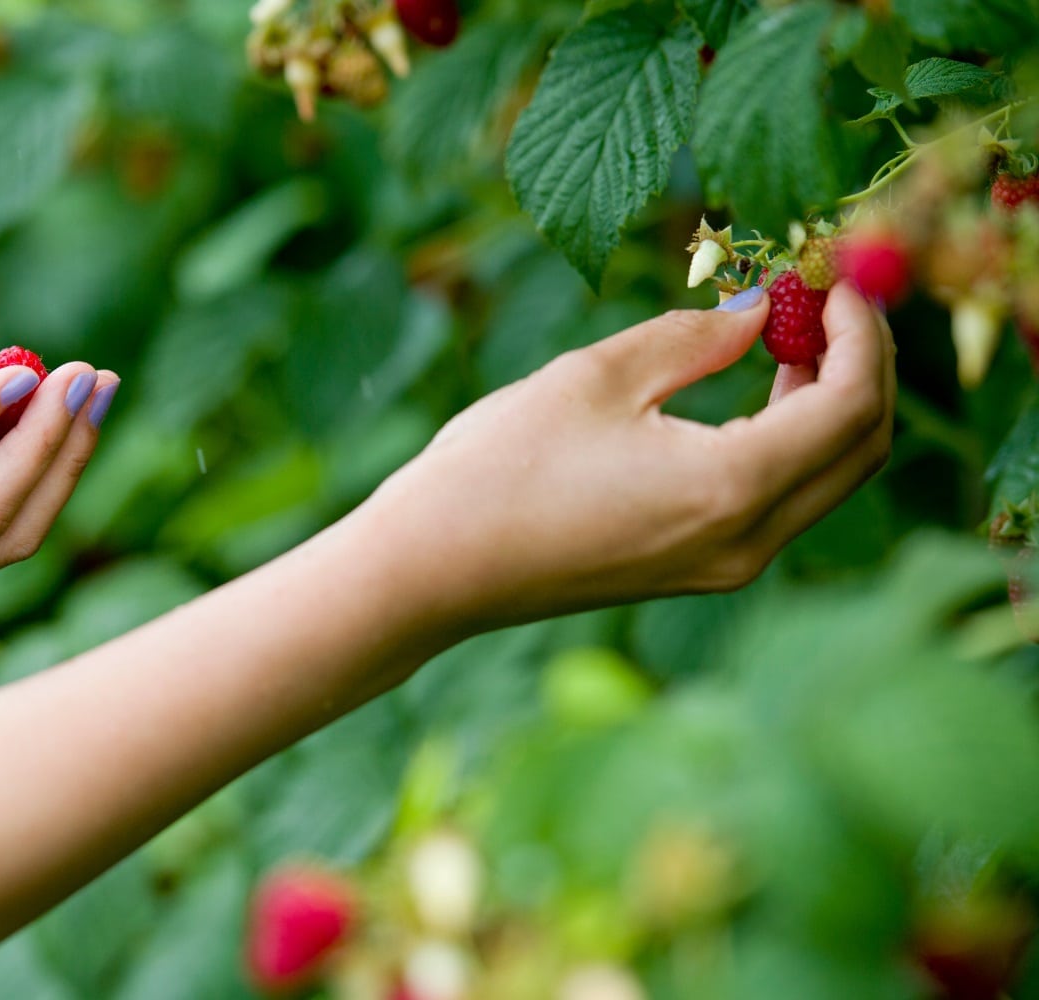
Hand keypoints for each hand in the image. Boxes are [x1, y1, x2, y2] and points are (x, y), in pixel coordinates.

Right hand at [353, 281, 893, 636]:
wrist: (434, 568)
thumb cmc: (500, 468)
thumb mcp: (597, 377)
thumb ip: (693, 336)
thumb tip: (760, 309)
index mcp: (730, 487)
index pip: (851, 403)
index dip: (861, 330)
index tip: (835, 273)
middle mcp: (746, 540)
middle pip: (859, 450)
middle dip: (863, 365)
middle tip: (828, 297)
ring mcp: (724, 565)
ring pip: (826, 478)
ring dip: (828, 401)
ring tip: (788, 328)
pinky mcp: (697, 569)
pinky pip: (780, 500)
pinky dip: (790, 439)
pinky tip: (754, 387)